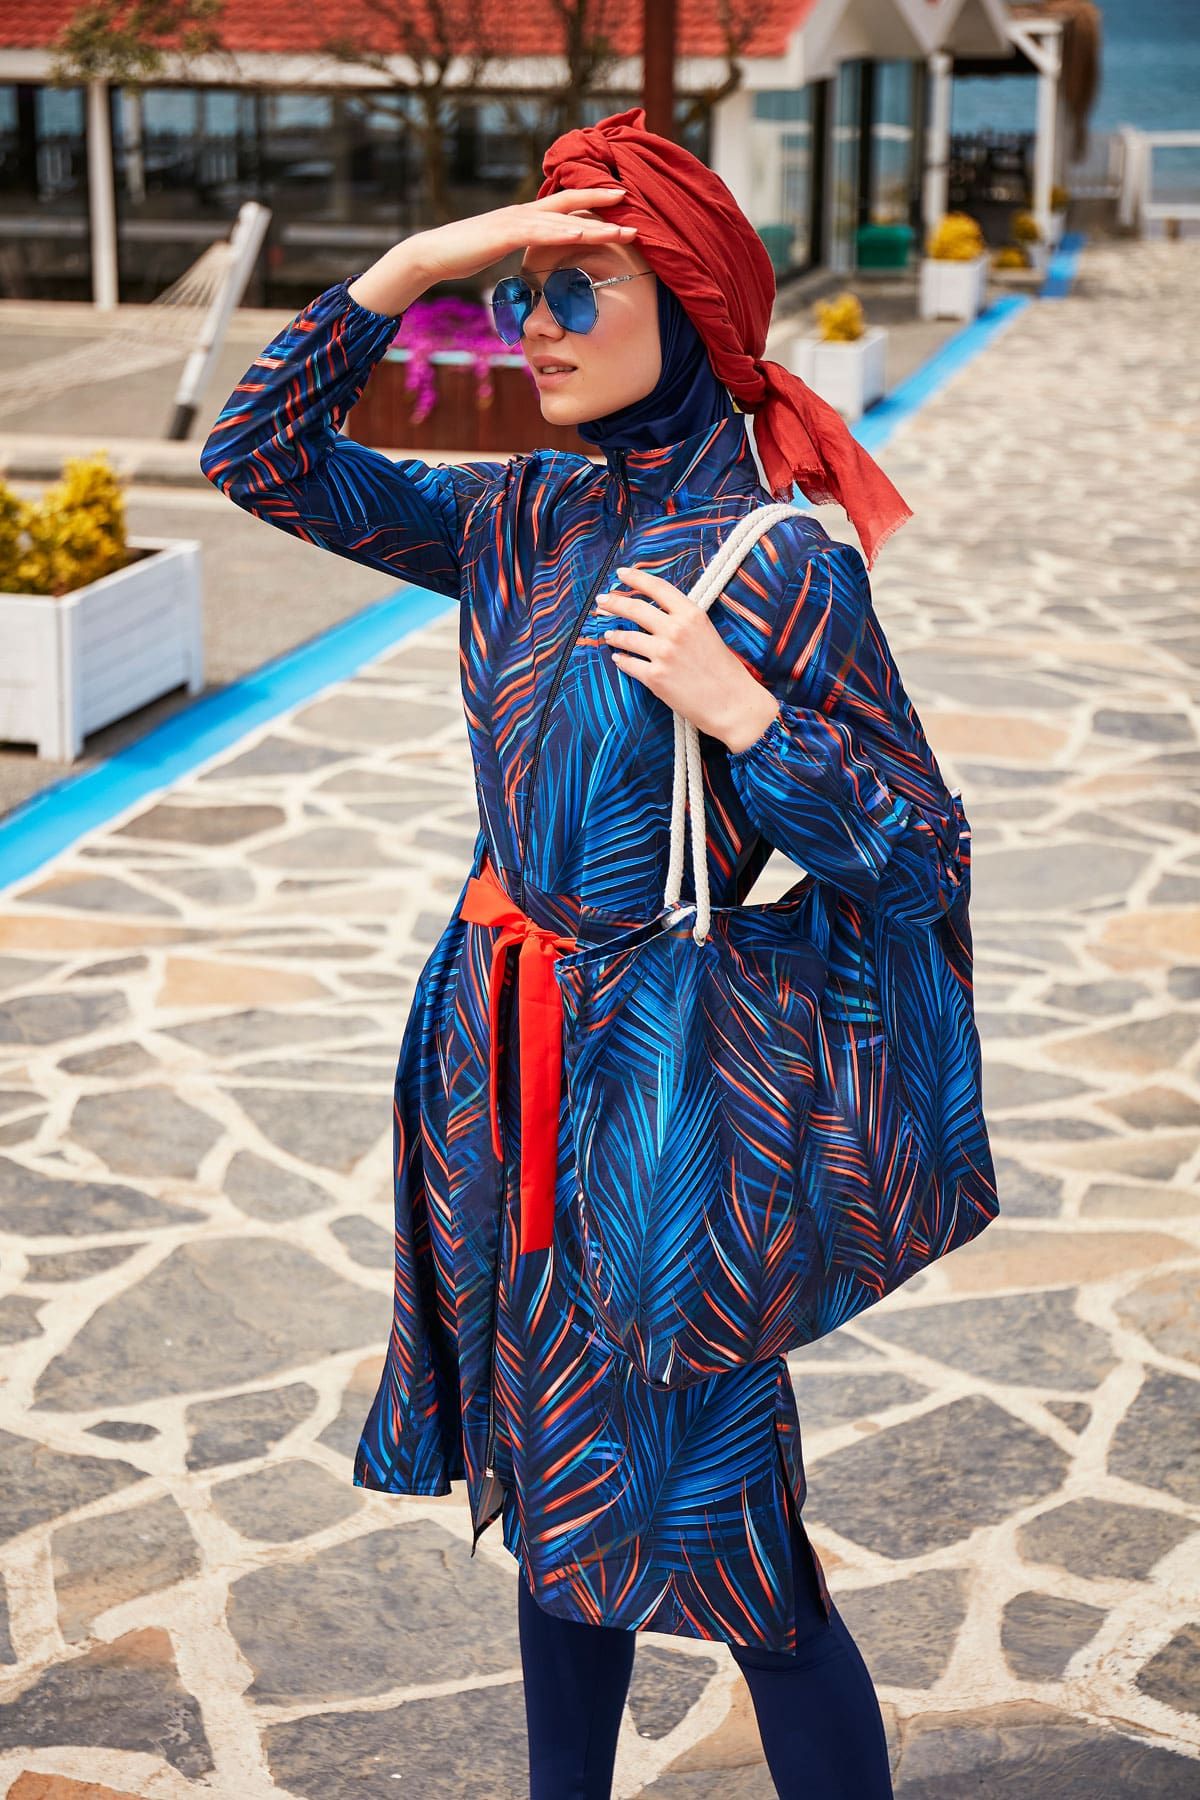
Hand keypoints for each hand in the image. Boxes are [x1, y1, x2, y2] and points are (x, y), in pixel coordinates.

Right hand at [413, 188, 637, 285]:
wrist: (432, 254)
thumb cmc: (464, 254)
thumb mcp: (500, 249)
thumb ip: (520, 247)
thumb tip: (535, 254)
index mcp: (524, 215)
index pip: (565, 204)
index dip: (593, 200)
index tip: (620, 201)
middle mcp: (523, 212)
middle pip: (571, 204)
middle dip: (603, 203)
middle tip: (634, 203)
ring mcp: (514, 220)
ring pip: (563, 220)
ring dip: (595, 224)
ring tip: (623, 229)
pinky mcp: (504, 233)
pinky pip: (540, 232)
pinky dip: (564, 234)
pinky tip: (584, 236)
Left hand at [596, 565, 780, 753]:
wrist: (732, 704)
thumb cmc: (724, 670)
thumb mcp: (707, 632)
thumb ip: (683, 620)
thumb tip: (658, 614)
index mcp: (691, 614)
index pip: (657, 588)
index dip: (635, 578)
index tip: (621, 573)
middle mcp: (675, 630)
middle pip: (635, 608)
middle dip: (614, 602)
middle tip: (601, 600)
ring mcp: (663, 654)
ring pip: (626, 637)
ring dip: (614, 634)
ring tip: (609, 634)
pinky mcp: (655, 677)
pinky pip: (628, 664)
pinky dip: (621, 660)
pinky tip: (618, 658)